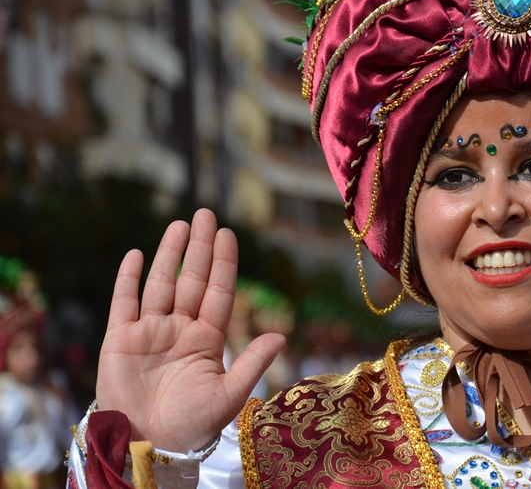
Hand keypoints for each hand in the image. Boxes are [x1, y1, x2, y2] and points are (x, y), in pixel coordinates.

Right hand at [96, 209, 285, 451]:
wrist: (150, 446)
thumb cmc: (192, 425)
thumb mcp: (229, 394)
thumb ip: (252, 363)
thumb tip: (281, 335)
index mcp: (207, 339)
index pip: (218, 292)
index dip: (222, 263)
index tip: (228, 234)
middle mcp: (179, 329)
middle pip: (191, 279)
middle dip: (199, 248)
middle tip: (206, 214)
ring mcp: (149, 332)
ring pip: (160, 284)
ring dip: (169, 255)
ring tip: (180, 225)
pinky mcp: (119, 340)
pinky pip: (123, 302)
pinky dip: (128, 279)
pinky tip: (136, 254)